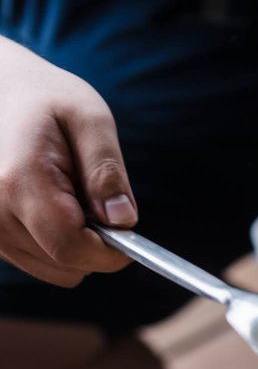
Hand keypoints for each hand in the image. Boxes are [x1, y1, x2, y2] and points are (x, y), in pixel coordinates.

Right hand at [0, 37, 137, 287]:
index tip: (127, 232)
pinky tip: (50, 205)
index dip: (108, 251)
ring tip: (67, 195)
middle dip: (94, 242)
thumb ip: (107, 170)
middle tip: (92, 197)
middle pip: (66, 264)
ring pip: (56, 269)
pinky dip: (55, 243)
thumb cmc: (45, 99)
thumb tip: (123, 220)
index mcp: (19, 181)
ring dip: (75, 243)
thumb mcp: (88, 117)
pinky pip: (40, 263)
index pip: (72, 249)